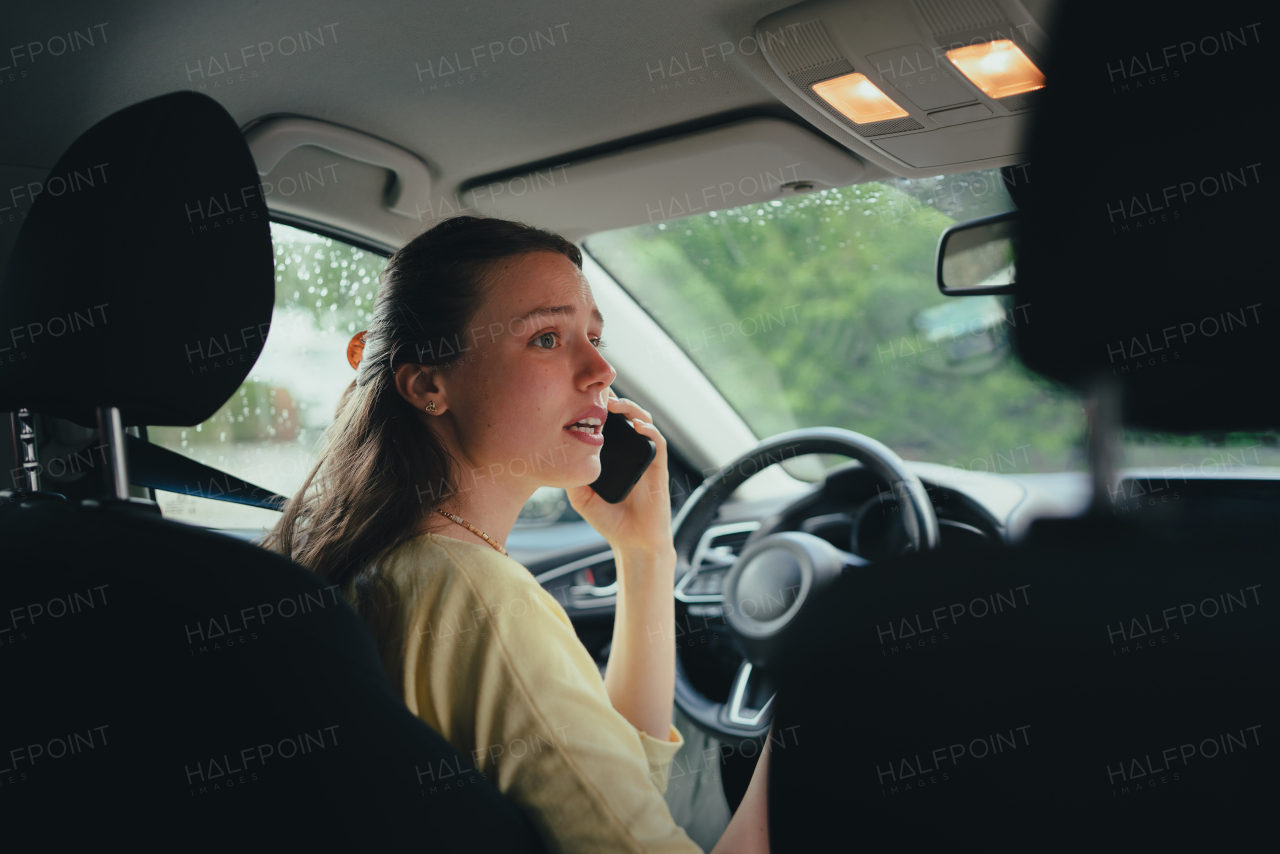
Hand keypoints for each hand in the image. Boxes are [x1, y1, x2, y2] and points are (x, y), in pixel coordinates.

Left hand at [566, 390, 674, 562]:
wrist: (633, 541)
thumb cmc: (609, 519)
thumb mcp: (581, 496)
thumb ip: (571, 476)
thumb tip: (554, 456)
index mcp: (612, 454)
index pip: (607, 422)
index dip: (598, 405)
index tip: (583, 392)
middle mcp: (629, 451)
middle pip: (625, 415)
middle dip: (613, 399)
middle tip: (598, 390)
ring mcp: (645, 457)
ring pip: (643, 421)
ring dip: (631, 408)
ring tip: (615, 404)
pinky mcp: (658, 467)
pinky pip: (658, 443)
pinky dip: (650, 431)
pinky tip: (638, 426)